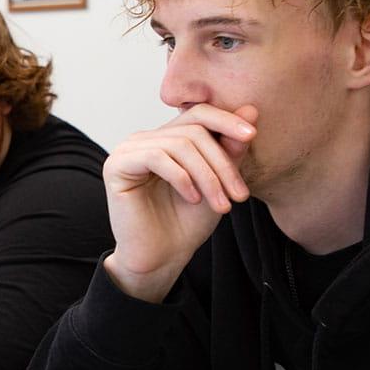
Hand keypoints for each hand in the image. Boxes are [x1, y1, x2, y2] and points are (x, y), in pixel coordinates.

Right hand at [103, 104, 257, 302]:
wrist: (162, 259)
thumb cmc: (187, 223)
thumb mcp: (218, 182)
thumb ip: (231, 149)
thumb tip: (251, 111)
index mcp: (167, 138)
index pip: (198, 114)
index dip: (226, 120)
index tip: (252, 137)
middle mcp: (146, 139)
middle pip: (193, 131)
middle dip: (221, 162)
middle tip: (239, 195)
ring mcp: (129, 150)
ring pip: (178, 144)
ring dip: (207, 176)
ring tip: (221, 205)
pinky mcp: (117, 166)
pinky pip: (156, 157)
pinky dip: (182, 177)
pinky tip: (193, 199)